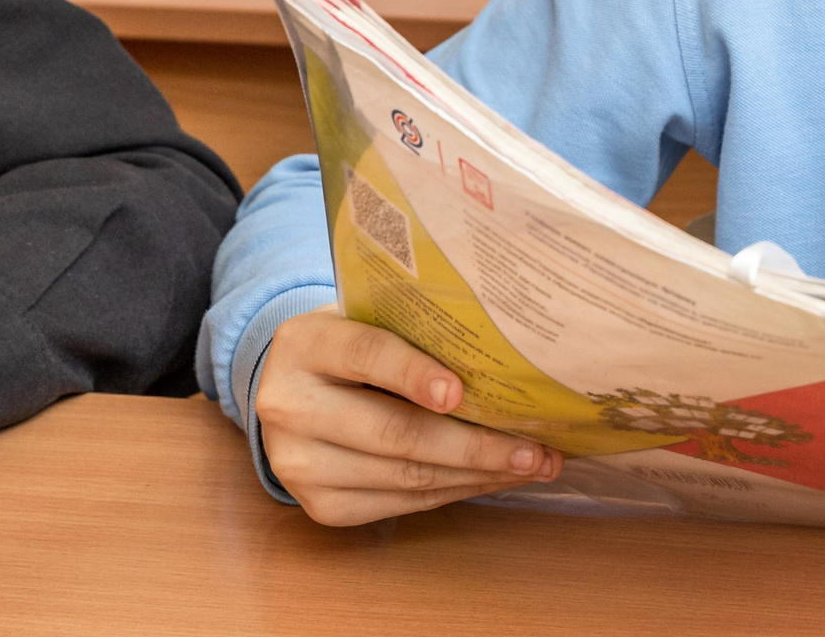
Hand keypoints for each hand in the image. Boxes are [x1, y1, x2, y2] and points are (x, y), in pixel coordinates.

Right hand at [255, 307, 561, 525]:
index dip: (414, 373)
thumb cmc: (352, 345)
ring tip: (531, 465)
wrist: (290, 388)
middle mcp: (290, 407)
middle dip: (475, 444)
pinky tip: (492, 478)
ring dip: (477, 474)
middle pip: (394, 432)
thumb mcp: (367, 318)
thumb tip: (509, 360)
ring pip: (404, 476)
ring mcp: (299, 464)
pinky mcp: (319, 506)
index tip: (461, 391)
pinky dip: (454, 491)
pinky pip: (400, 503)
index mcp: (305, 344)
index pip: (365, 355)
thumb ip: (417, 331)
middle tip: (535, 447)